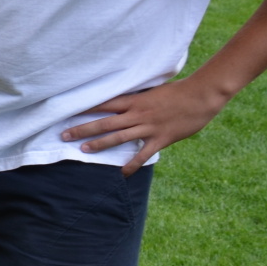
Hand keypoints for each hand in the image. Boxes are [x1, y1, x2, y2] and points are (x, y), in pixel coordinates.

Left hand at [61, 77, 229, 175]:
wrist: (202, 95)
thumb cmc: (178, 91)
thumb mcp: (153, 91)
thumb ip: (137, 98)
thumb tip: (123, 102)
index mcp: (135, 100)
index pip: (104, 104)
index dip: (85, 109)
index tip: (67, 112)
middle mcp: (137, 114)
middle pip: (105, 122)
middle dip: (83, 129)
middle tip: (64, 135)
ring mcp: (148, 127)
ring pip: (119, 137)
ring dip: (100, 144)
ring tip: (83, 150)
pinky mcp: (160, 139)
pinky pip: (142, 154)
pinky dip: (131, 165)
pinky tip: (121, 174)